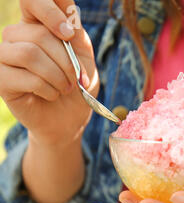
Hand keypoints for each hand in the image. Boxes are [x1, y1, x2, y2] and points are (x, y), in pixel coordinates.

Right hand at [0, 0, 98, 147]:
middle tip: (75, 79)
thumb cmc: (77, 86)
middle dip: (66, 61)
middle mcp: (16, 36)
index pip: (32, 1)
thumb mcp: (84, 58)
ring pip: (30, 53)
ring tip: (65, 88)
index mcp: (37, 25)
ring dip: (57, 75)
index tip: (69, 33)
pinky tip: (50, 95)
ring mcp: (4, 57)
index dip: (49, 9)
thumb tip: (69, 16)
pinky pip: (25, 76)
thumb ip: (77, 35)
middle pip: (38, 33)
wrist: (69, 119)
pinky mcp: (0, 79)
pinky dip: (47, 89)